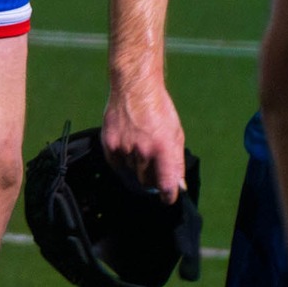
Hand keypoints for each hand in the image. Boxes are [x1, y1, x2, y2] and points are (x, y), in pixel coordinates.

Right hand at [102, 84, 186, 202]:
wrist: (135, 88)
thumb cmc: (159, 109)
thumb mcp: (176, 135)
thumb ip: (176, 162)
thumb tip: (178, 184)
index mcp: (164, 149)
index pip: (166, 186)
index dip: (168, 196)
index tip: (167, 198)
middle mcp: (144, 151)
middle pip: (146, 181)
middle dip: (151, 178)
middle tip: (152, 164)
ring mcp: (125, 148)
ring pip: (131, 171)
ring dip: (136, 165)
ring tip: (139, 144)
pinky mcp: (110, 144)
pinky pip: (116, 164)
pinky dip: (122, 160)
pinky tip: (127, 147)